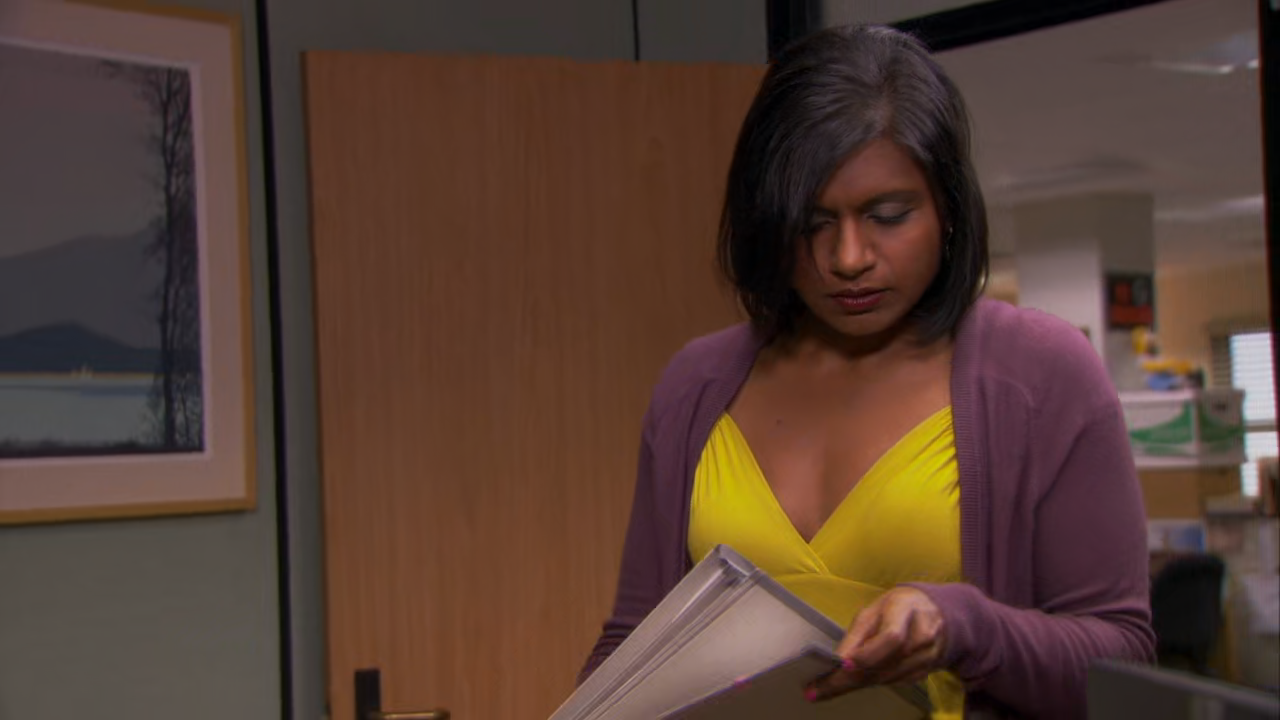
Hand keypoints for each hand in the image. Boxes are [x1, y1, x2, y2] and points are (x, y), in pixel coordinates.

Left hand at [806, 587, 946, 701]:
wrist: (934, 612)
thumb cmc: (897, 607)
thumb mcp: (873, 610)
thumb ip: (857, 634)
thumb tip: (839, 659)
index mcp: (906, 608)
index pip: (892, 637)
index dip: (867, 654)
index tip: (843, 665)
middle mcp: (924, 632)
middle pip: (888, 662)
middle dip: (853, 676)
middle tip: (823, 686)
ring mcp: (929, 653)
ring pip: (890, 676)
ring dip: (861, 681)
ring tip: (833, 684)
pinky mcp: (928, 669)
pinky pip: (897, 681)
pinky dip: (875, 681)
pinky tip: (859, 679)